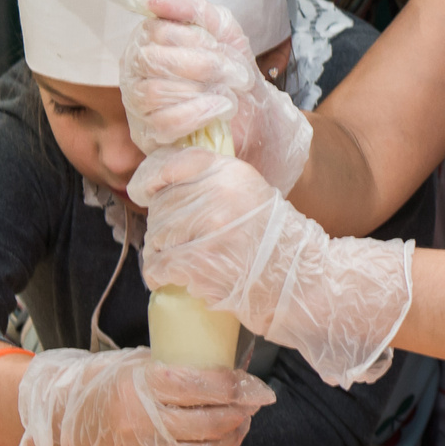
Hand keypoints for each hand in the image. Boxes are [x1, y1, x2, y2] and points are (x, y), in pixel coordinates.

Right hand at [12, 347, 273, 445]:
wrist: (66, 421)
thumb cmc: (111, 384)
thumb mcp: (143, 363)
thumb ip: (182, 369)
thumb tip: (233, 376)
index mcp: (145, 384)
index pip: (205, 386)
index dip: (238, 387)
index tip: (257, 388)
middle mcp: (144, 420)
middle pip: (211, 424)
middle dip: (240, 415)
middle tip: (249, 406)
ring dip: (232, 441)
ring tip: (237, 428)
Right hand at [121, 0, 312, 190]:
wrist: (252, 110)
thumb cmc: (229, 66)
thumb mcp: (219, 26)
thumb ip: (190, 6)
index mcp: (145, 40)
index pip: (155, 32)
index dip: (195, 39)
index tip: (221, 47)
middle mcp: (132, 71)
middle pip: (152, 61)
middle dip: (203, 65)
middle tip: (234, 72)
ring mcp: (135, 106)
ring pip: (155, 93)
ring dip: (202, 91)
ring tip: (228, 92)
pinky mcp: (148, 136)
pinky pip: (164, 124)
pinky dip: (200, 113)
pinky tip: (220, 108)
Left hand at [132, 147, 412, 388]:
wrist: (302, 284)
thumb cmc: (278, 245)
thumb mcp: (253, 196)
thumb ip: (216, 185)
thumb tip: (167, 186)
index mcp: (233, 172)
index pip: (173, 161)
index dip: (150, 176)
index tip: (143, 191)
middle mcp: (219, 193)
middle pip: (161, 204)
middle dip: (162, 226)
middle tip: (177, 242)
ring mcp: (209, 228)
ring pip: (156, 236)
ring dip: (160, 252)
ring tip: (178, 262)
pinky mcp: (199, 262)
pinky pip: (158, 264)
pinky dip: (158, 275)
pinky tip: (168, 279)